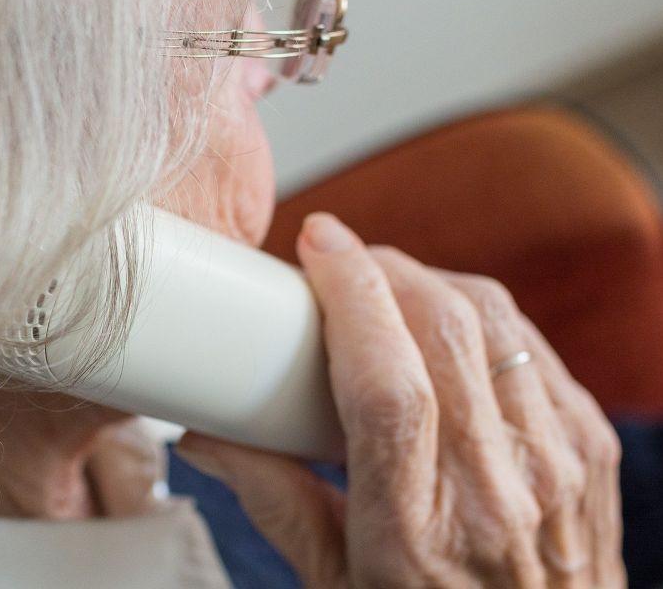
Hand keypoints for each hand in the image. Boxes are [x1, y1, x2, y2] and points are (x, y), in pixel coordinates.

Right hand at [176, 213, 624, 586]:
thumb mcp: (334, 583)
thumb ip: (272, 500)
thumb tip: (207, 435)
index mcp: (416, 530)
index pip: (387, 384)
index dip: (352, 295)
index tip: (317, 245)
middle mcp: (499, 490)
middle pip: (446, 329)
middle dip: (384, 269)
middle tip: (340, 260)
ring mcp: (558, 463)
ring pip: (494, 320)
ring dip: (429, 281)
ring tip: (385, 285)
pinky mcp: (591, 444)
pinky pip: (530, 342)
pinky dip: (478, 315)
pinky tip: (442, 325)